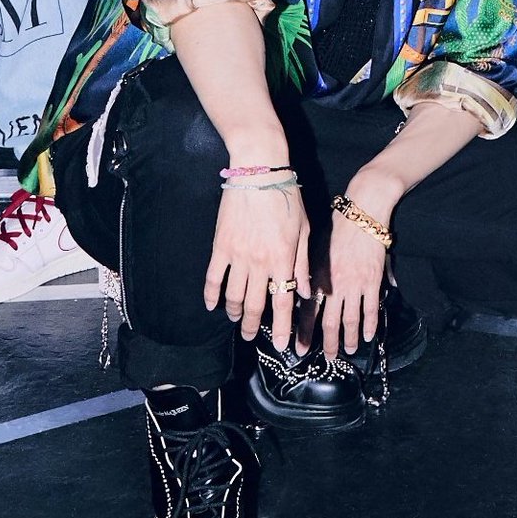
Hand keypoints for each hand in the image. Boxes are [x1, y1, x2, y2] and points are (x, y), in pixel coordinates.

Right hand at [204, 180, 309, 350]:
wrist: (258, 172)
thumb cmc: (287, 197)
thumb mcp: (304, 230)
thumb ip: (303, 263)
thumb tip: (305, 291)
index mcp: (284, 259)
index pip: (284, 302)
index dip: (282, 327)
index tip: (282, 346)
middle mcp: (260, 263)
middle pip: (255, 305)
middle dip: (253, 326)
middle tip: (251, 336)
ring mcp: (238, 255)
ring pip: (233, 296)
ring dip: (234, 312)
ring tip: (236, 319)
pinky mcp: (220, 246)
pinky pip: (213, 277)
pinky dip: (212, 295)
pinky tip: (212, 305)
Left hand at [320, 171, 398, 359]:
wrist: (363, 213)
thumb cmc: (337, 226)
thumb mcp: (316, 248)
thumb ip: (310, 272)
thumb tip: (304, 292)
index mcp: (318, 276)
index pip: (308, 311)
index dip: (304, 332)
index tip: (299, 348)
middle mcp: (335, 284)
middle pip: (330, 321)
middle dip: (327, 343)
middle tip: (327, 358)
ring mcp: (355, 284)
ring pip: (351, 319)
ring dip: (349, 338)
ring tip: (349, 351)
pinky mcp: (373, 281)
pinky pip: (371, 308)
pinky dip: (370, 324)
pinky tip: (369, 335)